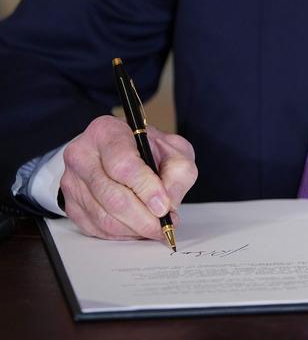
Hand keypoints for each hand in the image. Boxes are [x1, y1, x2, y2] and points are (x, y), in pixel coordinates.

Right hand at [60, 115, 197, 240]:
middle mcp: (83, 154)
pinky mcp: (71, 204)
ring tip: (154, 228)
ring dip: (134, 229)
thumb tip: (169, 202)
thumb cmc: (147, 148)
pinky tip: (137, 229)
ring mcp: (72, 181)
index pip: (122, 165)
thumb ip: (178, 171)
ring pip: (104, 217)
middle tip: (163, 225)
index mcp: (106, 132)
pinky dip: (121, 234)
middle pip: (112, 196)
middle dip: (143, 217)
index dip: (145, 188)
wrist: (123, 151)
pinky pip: (96, 229)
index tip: (163, 206)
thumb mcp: (173, 149)